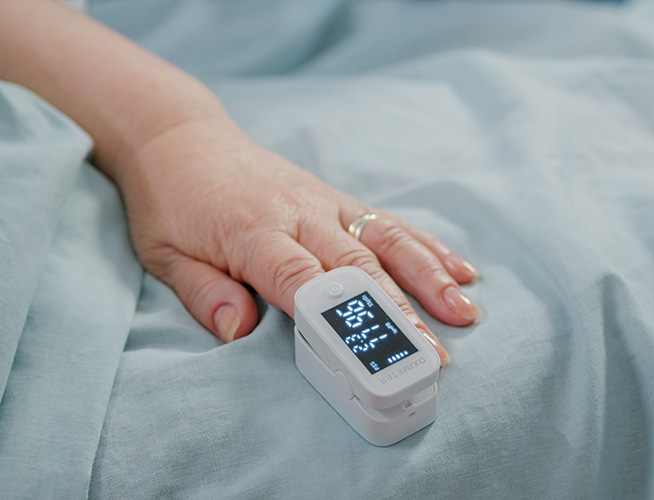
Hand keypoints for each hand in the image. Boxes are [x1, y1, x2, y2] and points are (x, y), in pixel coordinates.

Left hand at [117, 117, 479, 363]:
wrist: (182, 141)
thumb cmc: (173, 204)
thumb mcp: (165, 254)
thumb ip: (204, 293)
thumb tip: (238, 332)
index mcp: (253, 234)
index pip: (302, 281)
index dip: (337, 319)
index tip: (369, 357)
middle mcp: (299, 216)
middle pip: (359, 268)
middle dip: (400, 313)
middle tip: (433, 354)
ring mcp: (324, 205)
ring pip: (387, 241)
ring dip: (429, 277)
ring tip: (464, 311)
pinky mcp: (338, 200)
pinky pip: (388, 222)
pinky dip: (426, 245)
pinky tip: (459, 268)